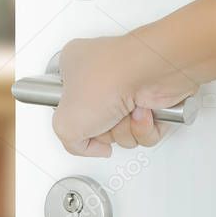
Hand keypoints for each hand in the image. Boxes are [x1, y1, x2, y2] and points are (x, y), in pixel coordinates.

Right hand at [52, 36, 197, 156]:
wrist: (150, 73)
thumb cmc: (108, 81)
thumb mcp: (64, 124)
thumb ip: (70, 143)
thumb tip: (92, 147)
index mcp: (73, 69)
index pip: (66, 106)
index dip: (73, 121)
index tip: (77, 123)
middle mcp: (101, 75)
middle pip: (96, 124)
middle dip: (104, 131)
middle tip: (103, 119)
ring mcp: (127, 86)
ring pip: (122, 130)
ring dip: (125, 131)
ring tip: (125, 113)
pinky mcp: (152, 98)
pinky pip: (145, 129)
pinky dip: (144, 129)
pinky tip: (142, 113)